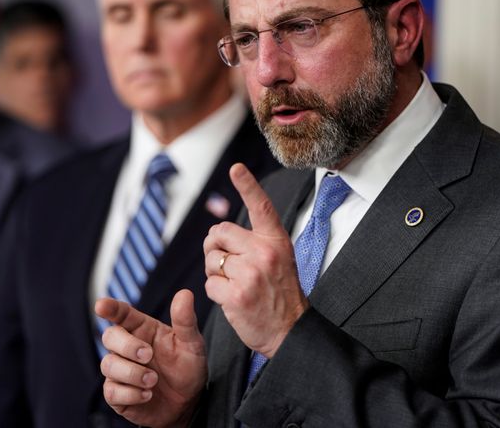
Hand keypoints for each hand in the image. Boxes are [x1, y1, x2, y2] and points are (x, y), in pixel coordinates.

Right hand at [95, 290, 206, 427]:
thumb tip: (185, 293)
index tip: (101, 305)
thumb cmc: (187, 367)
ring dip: (132, 373)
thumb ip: (186, 320)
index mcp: (143, 329)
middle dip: (127, 346)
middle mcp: (127, 347)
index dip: (111, 308)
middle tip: (148, 355)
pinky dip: (130, 394)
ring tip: (154, 381)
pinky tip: (147, 395)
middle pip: (109, 336)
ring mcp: (119, 371)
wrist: (188, 402)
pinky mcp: (117, 394)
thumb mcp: (192, 343)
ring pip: (109, 365)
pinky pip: (111, 392)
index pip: (122, 314)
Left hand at [203, 163, 307, 357]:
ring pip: (212, 260)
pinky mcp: (236, 295)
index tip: (236, 168)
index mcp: (276, 241)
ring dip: (215, 272)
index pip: (261, 206)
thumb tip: (218, 232)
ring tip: (234, 284)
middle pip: (219, 233)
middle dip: (214, 246)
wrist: (290, 331)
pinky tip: (232, 299)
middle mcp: (264, 253)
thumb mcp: (278, 259)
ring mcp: (250, 274)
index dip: (247, 185)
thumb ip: (254, 242)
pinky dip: (215, 292)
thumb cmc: (280, 293)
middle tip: (226, 263)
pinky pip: (209, 284)